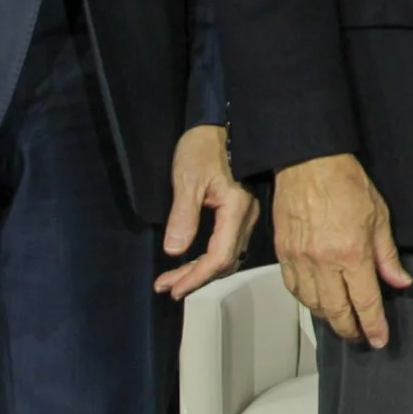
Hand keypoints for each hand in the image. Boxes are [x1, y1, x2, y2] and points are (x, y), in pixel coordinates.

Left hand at [157, 124, 261, 300]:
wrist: (219, 124)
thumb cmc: (203, 147)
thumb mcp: (187, 179)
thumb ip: (183, 216)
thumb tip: (174, 252)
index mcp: (236, 209)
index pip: (219, 257)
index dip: (196, 277)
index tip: (172, 289)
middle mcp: (246, 216)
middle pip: (225, 261)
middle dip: (195, 278)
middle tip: (166, 287)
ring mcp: (245, 214)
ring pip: (227, 255)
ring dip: (201, 270)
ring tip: (173, 279)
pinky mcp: (240, 211)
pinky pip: (227, 244)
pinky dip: (208, 258)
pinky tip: (191, 259)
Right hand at [273, 153, 412, 346]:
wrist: (309, 162)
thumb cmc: (346, 182)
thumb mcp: (379, 216)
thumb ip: (388, 255)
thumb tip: (401, 282)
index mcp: (352, 253)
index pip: (365, 301)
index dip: (373, 325)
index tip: (379, 339)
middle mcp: (324, 262)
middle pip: (336, 311)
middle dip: (350, 329)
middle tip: (359, 336)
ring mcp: (300, 260)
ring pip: (313, 305)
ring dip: (328, 318)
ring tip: (341, 320)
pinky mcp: (283, 254)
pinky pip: (294, 290)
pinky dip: (307, 301)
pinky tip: (317, 301)